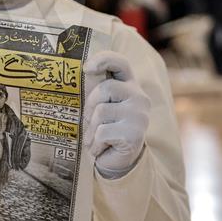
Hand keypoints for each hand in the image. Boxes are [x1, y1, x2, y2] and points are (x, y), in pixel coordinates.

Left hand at [83, 51, 150, 175]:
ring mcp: (139, 115)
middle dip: (90, 107)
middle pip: (104, 89)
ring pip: (101, 112)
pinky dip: (95, 143)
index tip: (87, 68)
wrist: (117, 161)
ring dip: (91, 129)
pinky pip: (102, 132)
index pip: (120, 63)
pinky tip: (102, 148)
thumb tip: (82, 70)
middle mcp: (139, 97)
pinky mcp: (135, 134)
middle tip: (91, 122)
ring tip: (97, 138)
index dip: (104, 59)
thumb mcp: (99, 105)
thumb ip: (95, 88)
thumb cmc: (104, 128)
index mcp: (129, 85)